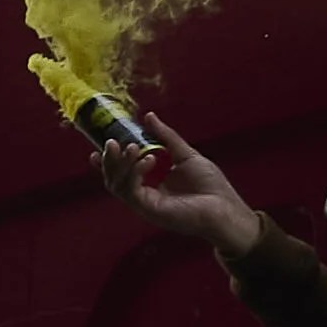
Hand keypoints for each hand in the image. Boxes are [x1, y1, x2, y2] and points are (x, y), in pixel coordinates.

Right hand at [103, 126, 270, 262]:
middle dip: (109, 160)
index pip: (122, 171)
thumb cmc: (210, 186)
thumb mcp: (185, 154)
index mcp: (151, 182)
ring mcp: (145, 204)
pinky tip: (148, 160)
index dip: (108, 160)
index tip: (102, 145)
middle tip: (111, 143)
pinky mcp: (150, 210)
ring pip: (117, 185)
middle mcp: (144, 194)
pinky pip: (132, 191)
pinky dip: (135, 173)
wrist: (224, 208)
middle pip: (114, 178)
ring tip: (130, 147)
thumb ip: (165, 136)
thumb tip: (148, 116)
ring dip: (120, 164)